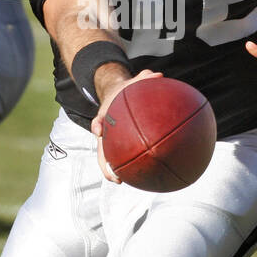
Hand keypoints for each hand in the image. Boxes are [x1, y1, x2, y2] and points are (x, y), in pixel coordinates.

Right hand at [91, 68, 161, 182]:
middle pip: (100, 148)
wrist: (115, 95)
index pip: (98, 120)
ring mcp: (109, 140)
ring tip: (120, 181)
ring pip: (107, 157)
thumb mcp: (132, 83)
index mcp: (104, 115)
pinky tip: (140, 175)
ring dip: (112, 170)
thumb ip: (144, 79)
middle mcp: (104, 130)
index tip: (98, 131)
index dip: (97, 125)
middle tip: (111, 175)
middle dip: (104, 163)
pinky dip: (128, 165)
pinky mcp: (116, 144)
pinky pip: (120, 156)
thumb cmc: (126, 91)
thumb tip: (158, 75)